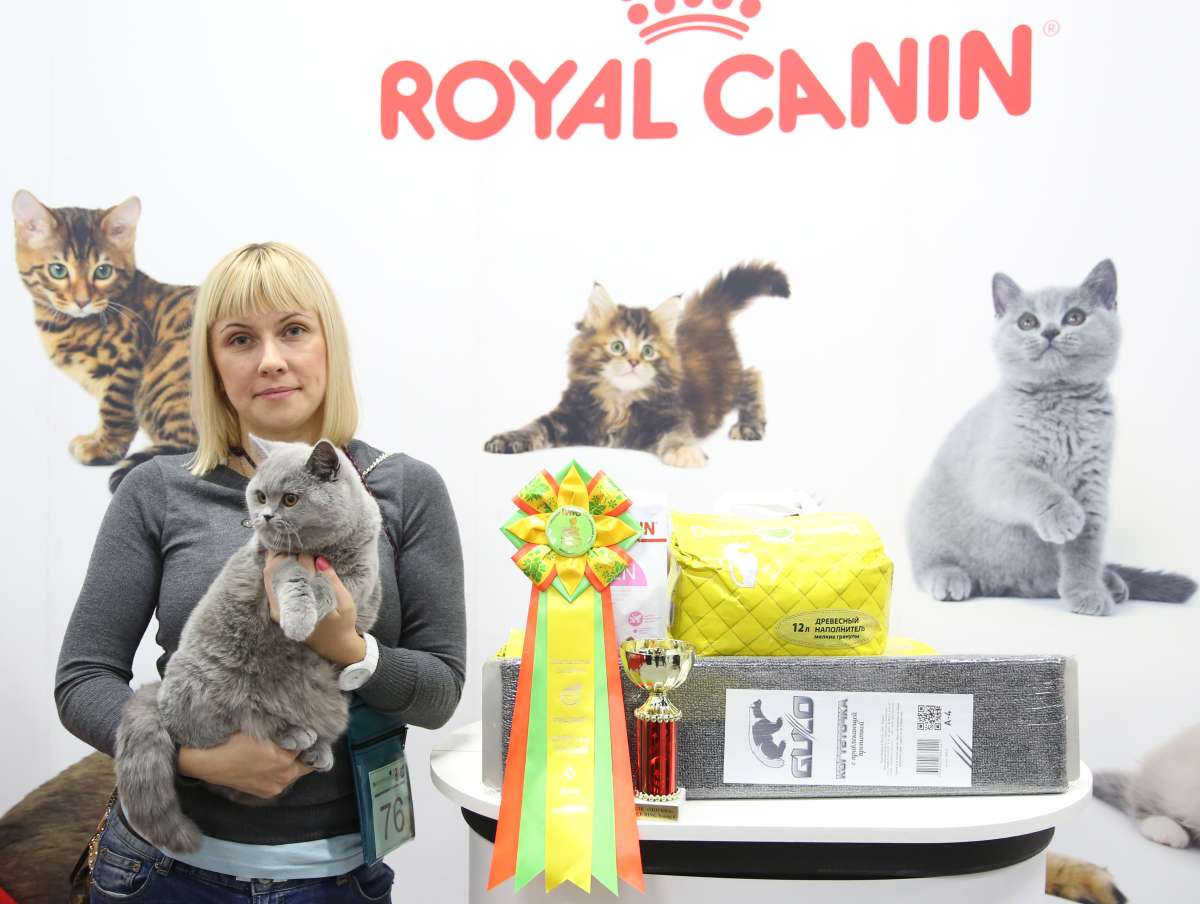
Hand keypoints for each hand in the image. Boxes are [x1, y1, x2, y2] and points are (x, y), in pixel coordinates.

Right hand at [177, 732, 311, 798]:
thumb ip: (285, 728)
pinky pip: (283, 779)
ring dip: (295, 760)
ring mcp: (275, 786)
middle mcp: (284, 776)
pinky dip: (283, 770)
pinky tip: (274, 760)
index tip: (310, 727)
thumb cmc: (231, 739)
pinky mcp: (266, 793)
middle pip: (308, 761)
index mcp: (285, 758)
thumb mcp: (260, 727)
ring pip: (296, 771)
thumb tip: (305, 728)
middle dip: (307, 750)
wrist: (206, 761)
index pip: (311, 744)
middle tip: (301, 738)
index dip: (311, 734)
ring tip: (285, 748)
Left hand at [264, 552, 366, 665]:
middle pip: (274, 572)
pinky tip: (285, 559)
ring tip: (292, 548)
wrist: (335, 646)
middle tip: (298, 543)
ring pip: (269, 576)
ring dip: (278, 559)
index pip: (294, 573)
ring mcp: (278, 609)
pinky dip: (276, 569)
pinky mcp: (278, 609)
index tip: (311, 548)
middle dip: (284, 554)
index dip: (301, 557)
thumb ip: (331, 581)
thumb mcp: (344, 602)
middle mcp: (283, 608)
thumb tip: (320, 560)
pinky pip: (271, 584)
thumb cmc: (343, 624)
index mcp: (300, 606)